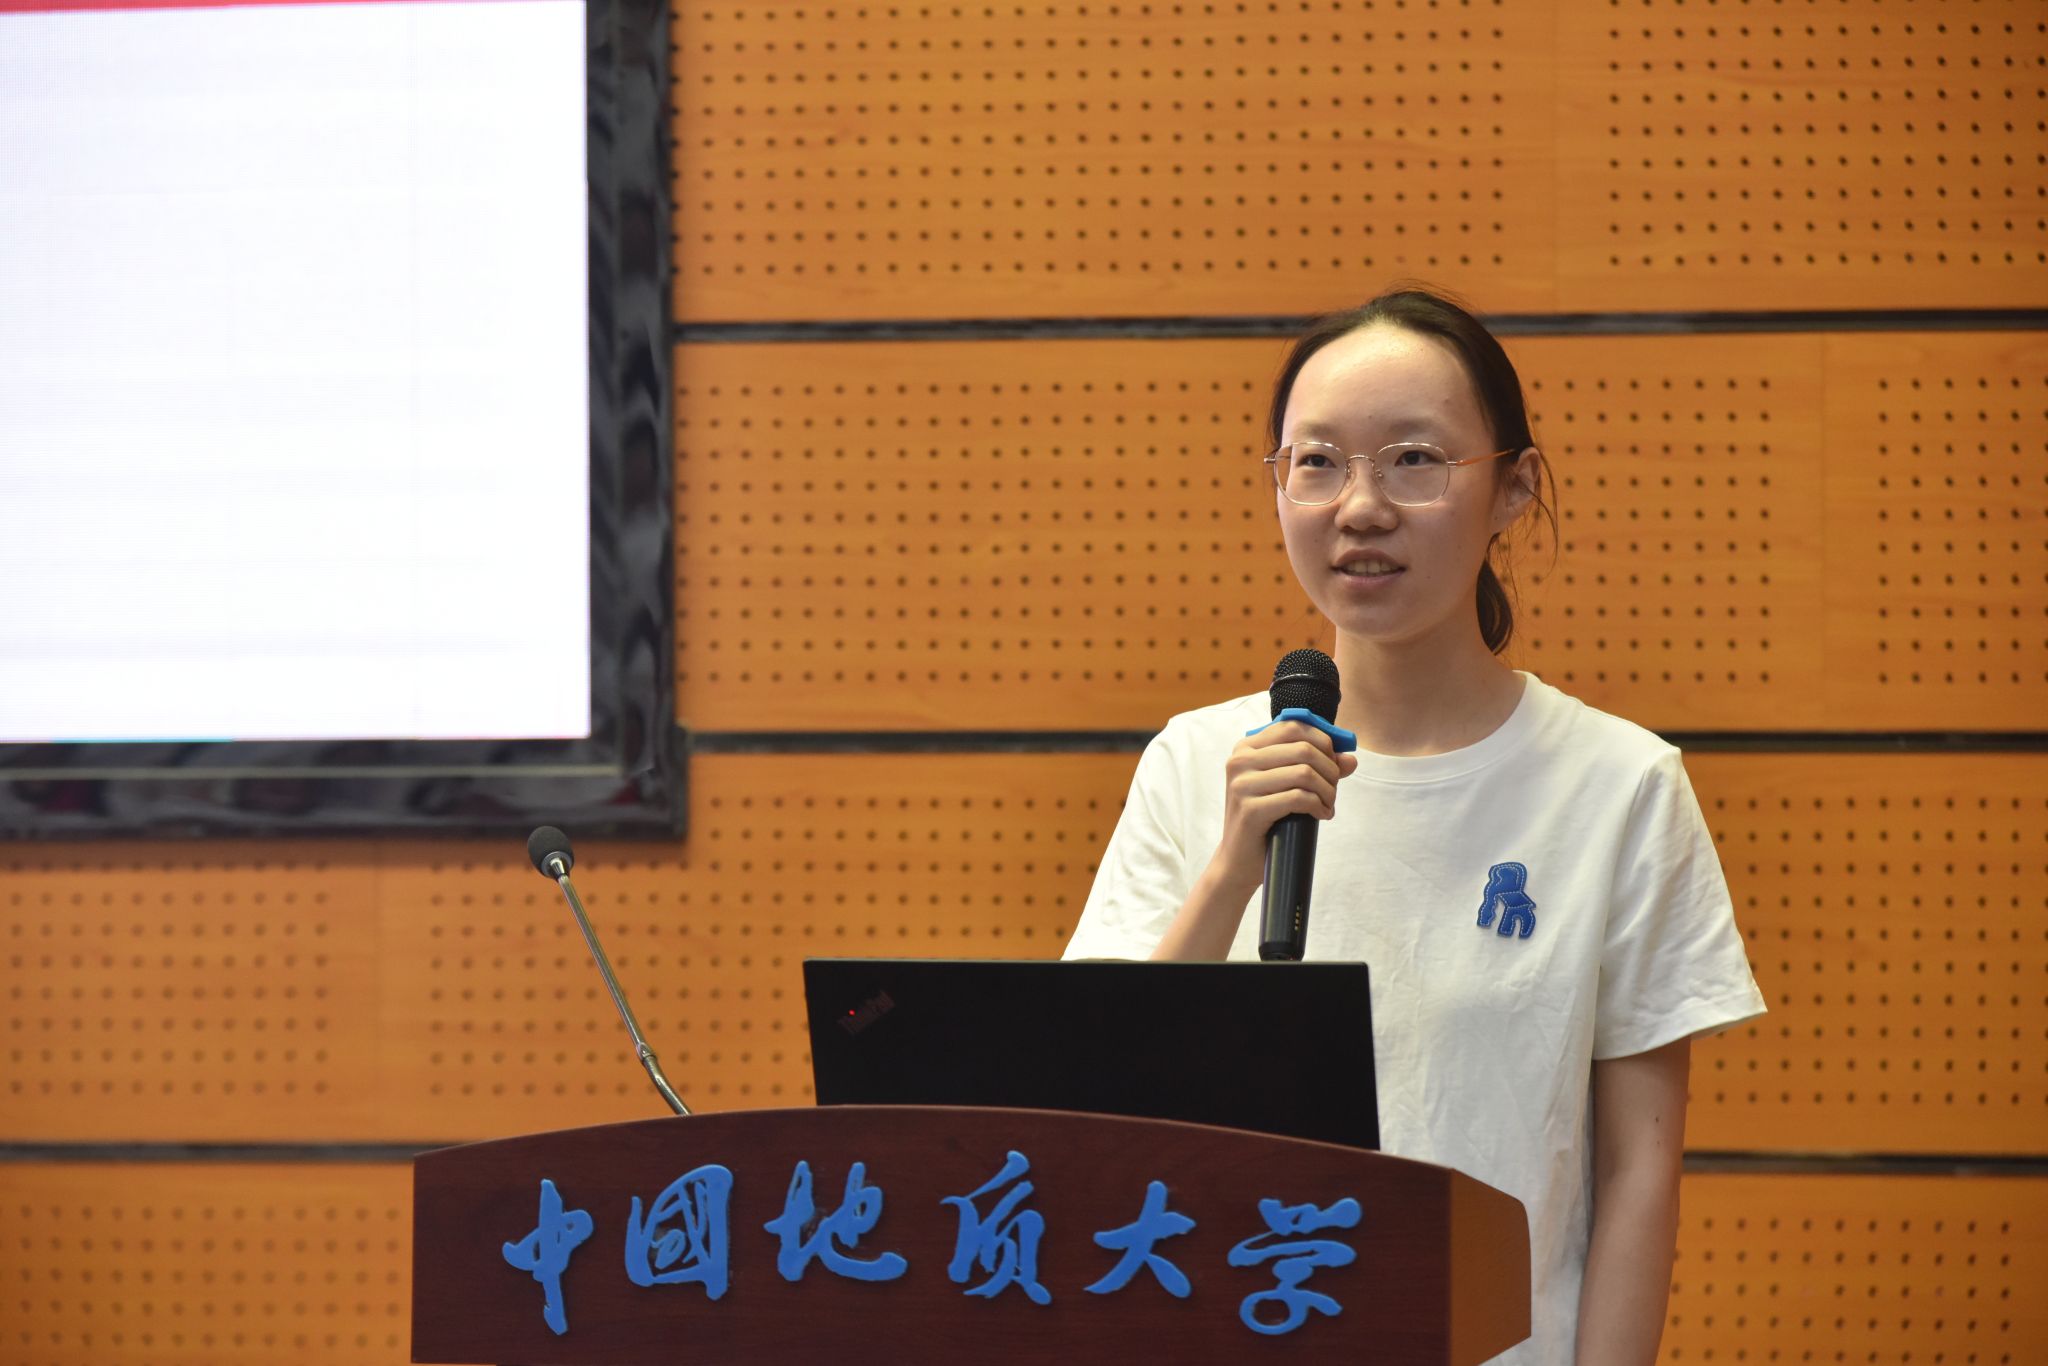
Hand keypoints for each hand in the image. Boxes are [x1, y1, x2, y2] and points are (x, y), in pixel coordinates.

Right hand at [1206, 721, 1359, 898]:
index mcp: (1246, 748)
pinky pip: (1298, 798)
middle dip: (1329, 769)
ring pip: (1304, 773)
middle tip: (1333, 790)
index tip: (1334, 763)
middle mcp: (1240, 761)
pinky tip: (1321, 815)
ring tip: (1328, 804)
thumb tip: (1350, 759)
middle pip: (1303, 749)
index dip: (1323, 741)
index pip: (1294, 727)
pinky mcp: (1249, 809)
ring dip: (1327, 791)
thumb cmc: (1266, 820)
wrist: (1238, 861)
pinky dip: (1318, 806)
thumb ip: (1317, 767)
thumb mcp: (1289, 787)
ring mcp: (1242, 784)